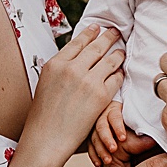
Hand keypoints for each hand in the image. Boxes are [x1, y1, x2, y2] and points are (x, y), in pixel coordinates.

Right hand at [21, 25, 123, 158]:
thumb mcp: (46, 84)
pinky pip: (116, 78)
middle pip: (96, 46)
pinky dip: (120, 74)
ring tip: (121, 51)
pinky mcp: (100, 95)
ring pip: (109, 60)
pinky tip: (121, 72)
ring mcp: (87, 80)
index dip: (90, 33)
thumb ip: (60, 69)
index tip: (97, 27)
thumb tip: (75, 59)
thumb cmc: (44, 116)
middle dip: (108, 37)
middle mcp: (71, 68)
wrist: (47, 139)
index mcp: (55, 64)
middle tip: (116, 32)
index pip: (77, 42)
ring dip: (118, 54)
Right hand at [88, 102, 156, 166]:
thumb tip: (155, 139)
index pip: (115, 116)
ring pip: (94, 137)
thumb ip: (145, 132)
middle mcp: (104, 117)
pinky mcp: (94, 138)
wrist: (128, 127)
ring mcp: (97, 128)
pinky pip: (90, 146)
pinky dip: (94, 155)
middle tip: (113, 149)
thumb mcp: (139, 125)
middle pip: (101, 126)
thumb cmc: (136, 124)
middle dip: (107, 138)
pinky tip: (98, 163)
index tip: (123, 138)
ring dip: (100, 149)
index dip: (118, 126)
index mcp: (116, 110)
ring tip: (107, 160)